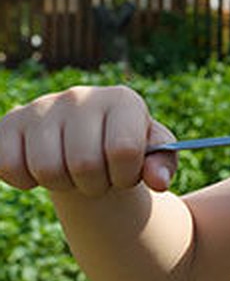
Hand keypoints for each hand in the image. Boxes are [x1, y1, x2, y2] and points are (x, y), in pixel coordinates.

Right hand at [0, 86, 177, 196]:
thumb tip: (159, 181)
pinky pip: (9, 166)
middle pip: (84, 164)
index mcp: (122, 100)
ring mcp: (41, 107)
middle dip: (95, 185)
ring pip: (47, 169)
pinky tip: (42, 169)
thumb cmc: (124, 148)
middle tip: (98, 177)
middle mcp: (80, 96)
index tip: (126, 173)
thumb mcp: (154, 154)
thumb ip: (163, 164)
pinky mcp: (8, 123)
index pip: (124, 150)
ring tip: (73, 172)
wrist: (87, 143)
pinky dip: (26, 181)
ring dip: (63, 184)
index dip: (126, 176)